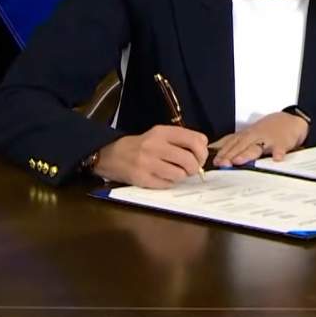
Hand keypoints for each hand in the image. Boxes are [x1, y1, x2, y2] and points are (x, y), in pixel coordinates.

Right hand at [93, 125, 207, 188]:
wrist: (112, 155)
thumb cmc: (142, 146)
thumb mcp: (160, 135)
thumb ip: (181, 140)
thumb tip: (203, 153)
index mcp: (162, 132)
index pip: (196, 140)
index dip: (203, 152)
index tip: (200, 157)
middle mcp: (155, 146)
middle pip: (189, 160)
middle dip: (194, 168)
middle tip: (189, 169)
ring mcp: (147, 163)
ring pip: (180, 174)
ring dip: (181, 176)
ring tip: (174, 173)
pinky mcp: (142, 178)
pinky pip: (167, 184)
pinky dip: (169, 183)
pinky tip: (162, 177)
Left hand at [211, 111, 308, 166]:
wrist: (291, 120)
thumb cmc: (269, 129)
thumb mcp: (251, 132)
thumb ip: (236, 141)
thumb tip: (216, 149)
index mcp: (247, 135)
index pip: (232, 143)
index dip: (223, 152)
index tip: (215, 161)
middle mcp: (256, 136)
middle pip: (241, 146)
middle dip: (230, 155)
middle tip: (223, 163)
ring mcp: (269, 140)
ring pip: (256, 147)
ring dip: (247, 154)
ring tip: (239, 161)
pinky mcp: (282, 143)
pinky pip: (280, 149)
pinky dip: (278, 153)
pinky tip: (276, 159)